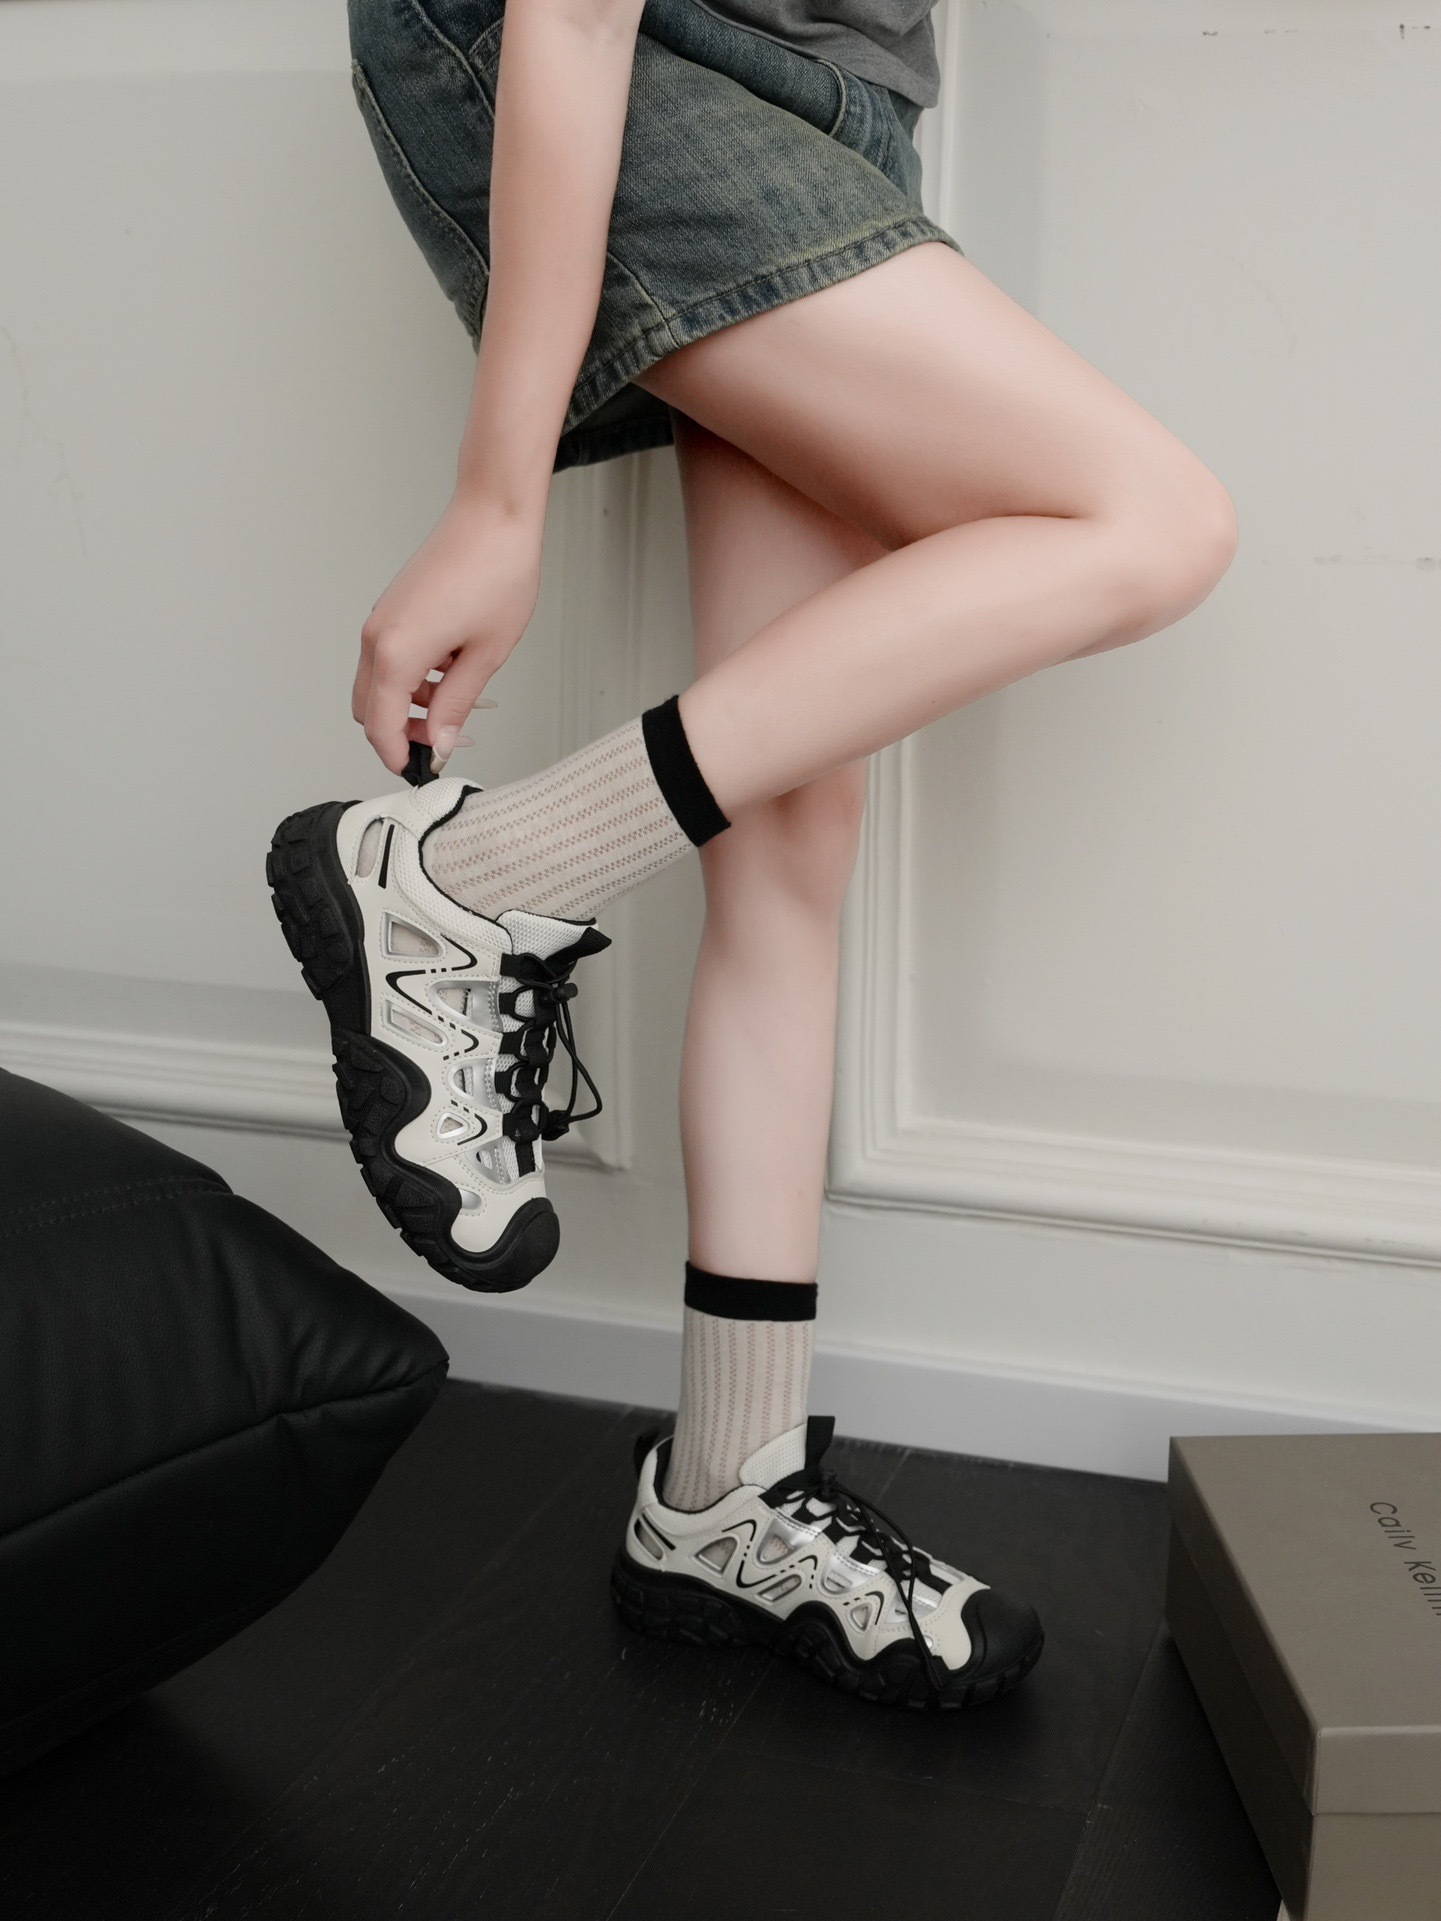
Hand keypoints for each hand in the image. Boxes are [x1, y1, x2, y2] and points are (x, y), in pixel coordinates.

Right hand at [352, 492, 542, 774]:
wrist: (493, 515)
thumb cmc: (497, 573)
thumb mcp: (486, 654)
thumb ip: (456, 704)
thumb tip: (440, 740)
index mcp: (397, 654)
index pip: (381, 727)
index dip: (399, 757)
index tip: (421, 771)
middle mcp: (378, 636)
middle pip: (368, 710)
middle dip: (399, 733)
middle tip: (443, 740)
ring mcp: (382, 620)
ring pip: (377, 685)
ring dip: (407, 705)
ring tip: (458, 703)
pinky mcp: (392, 609)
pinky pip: (388, 658)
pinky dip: (410, 677)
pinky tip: (451, 670)